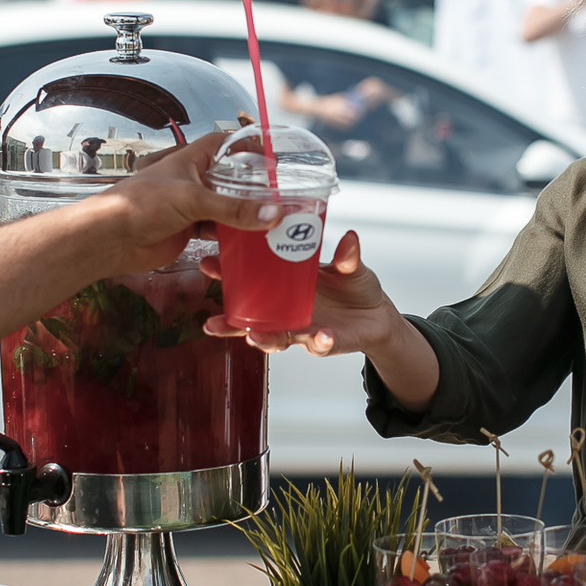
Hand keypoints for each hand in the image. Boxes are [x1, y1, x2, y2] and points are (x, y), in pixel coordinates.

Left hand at [91, 134, 280, 278]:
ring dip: (242, 217)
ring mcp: (190, 206)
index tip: (269, 155)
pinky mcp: (187, 230)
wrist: (111, 239)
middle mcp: (192, 180)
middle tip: (277, 197)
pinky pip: (216, 231)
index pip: (223, 143)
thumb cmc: (139, 204)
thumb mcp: (192, 200)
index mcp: (190, 160)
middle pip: (230, 180)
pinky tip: (243, 242)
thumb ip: (233, 208)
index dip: (245, 145)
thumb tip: (270, 214)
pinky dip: (229, 237)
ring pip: (225, 208)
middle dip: (251, 189)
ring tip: (268, 223)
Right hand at [202, 229, 397, 354]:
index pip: (249, 281)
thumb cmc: (354, 287)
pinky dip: (319, 343)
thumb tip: (349, 238)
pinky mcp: (325, 343)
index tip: (207, 263)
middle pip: (250, 321)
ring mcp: (303, 330)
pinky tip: (320, 337)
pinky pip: (318, 346)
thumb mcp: (349, 266)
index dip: (226, 275)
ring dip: (263, 340)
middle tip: (213, 322)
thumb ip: (346, 257)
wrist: (377, 316)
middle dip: (230, 323)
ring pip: (275, 340)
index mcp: (284, 287)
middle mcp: (287, 312)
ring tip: (254, 337)